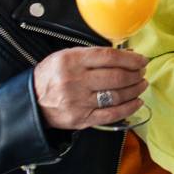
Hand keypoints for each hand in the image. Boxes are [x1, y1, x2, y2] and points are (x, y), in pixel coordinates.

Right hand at [33, 47, 147, 130]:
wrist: (31, 100)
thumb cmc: (53, 75)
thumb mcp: (68, 56)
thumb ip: (96, 55)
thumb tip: (129, 54)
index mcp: (72, 61)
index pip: (109, 57)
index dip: (131, 59)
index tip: (142, 60)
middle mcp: (75, 81)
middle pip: (116, 77)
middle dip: (135, 74)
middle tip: (142, 72)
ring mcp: (78, 102)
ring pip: (116, 96)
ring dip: (135, 90)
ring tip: (141, 85)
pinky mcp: (81, 119)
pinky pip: (111, 115)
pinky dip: (129, 108)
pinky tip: (137, 102)